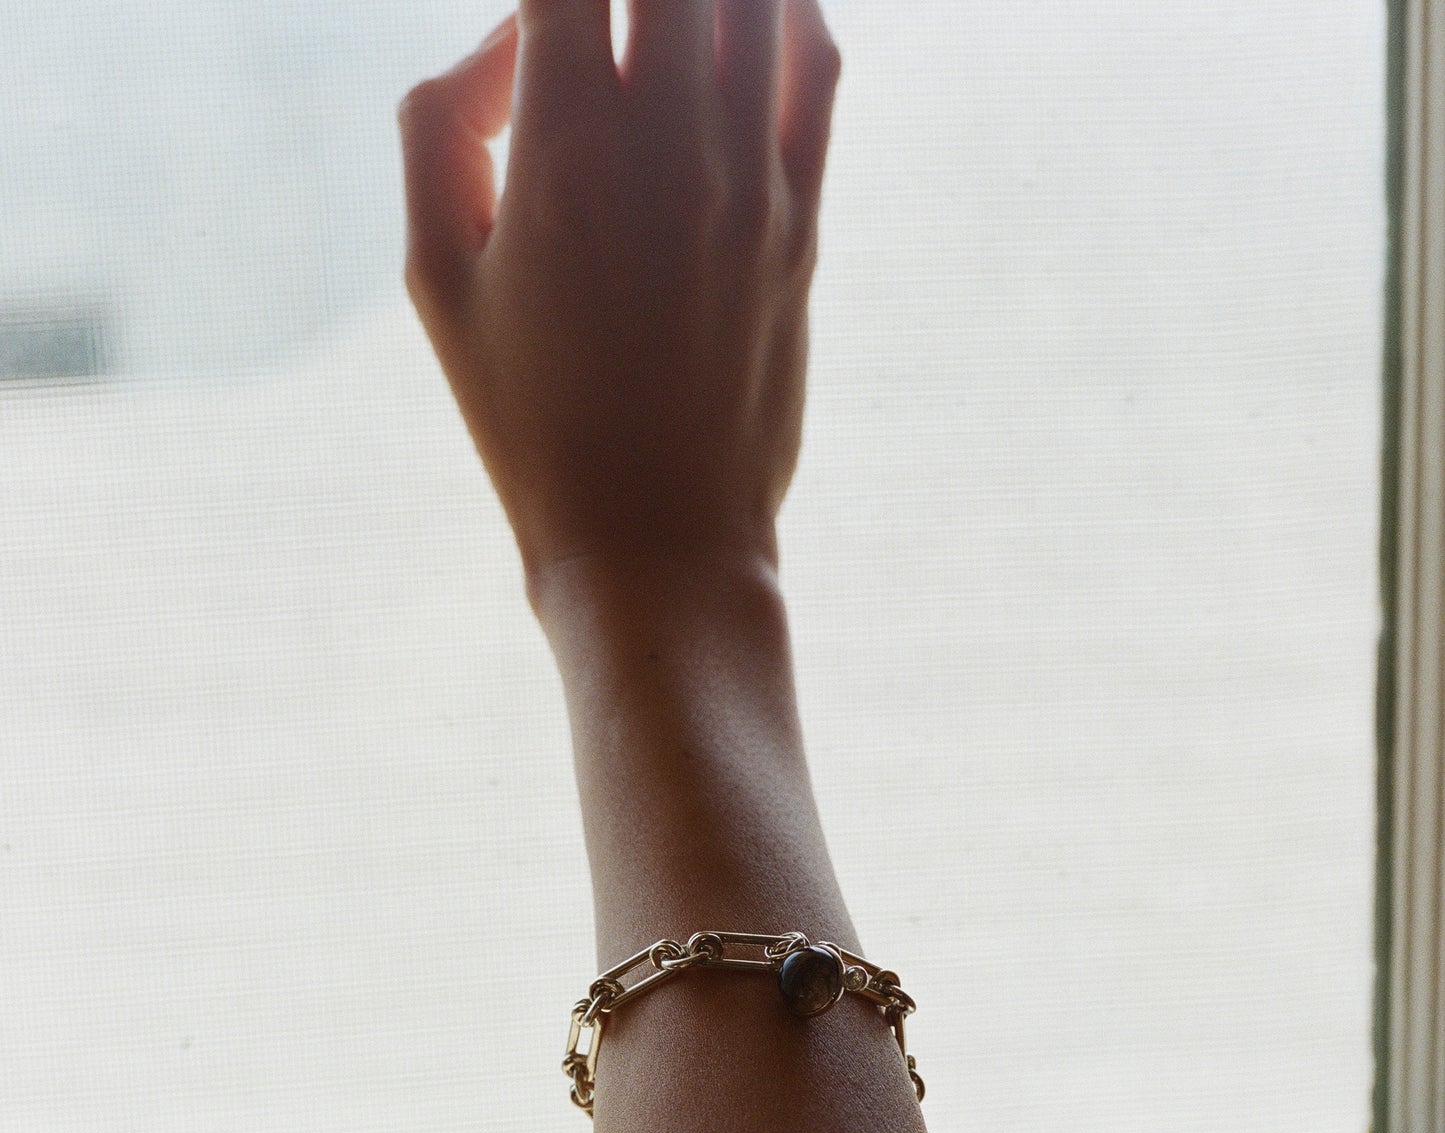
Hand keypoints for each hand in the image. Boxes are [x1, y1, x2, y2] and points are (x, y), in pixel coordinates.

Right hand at [399, 0, 840, 597]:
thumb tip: (505, 44)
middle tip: (594, 23)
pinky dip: (786, 10)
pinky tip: (747, 18)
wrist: (654, 541)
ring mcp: (751, 179)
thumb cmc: (530, 423)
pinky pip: (818, 64)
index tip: (536, 22)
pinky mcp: (803, 219)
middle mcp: (669, 144)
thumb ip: (439, 129)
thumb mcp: (436, 282)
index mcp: (562, 151)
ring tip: (661, 20)